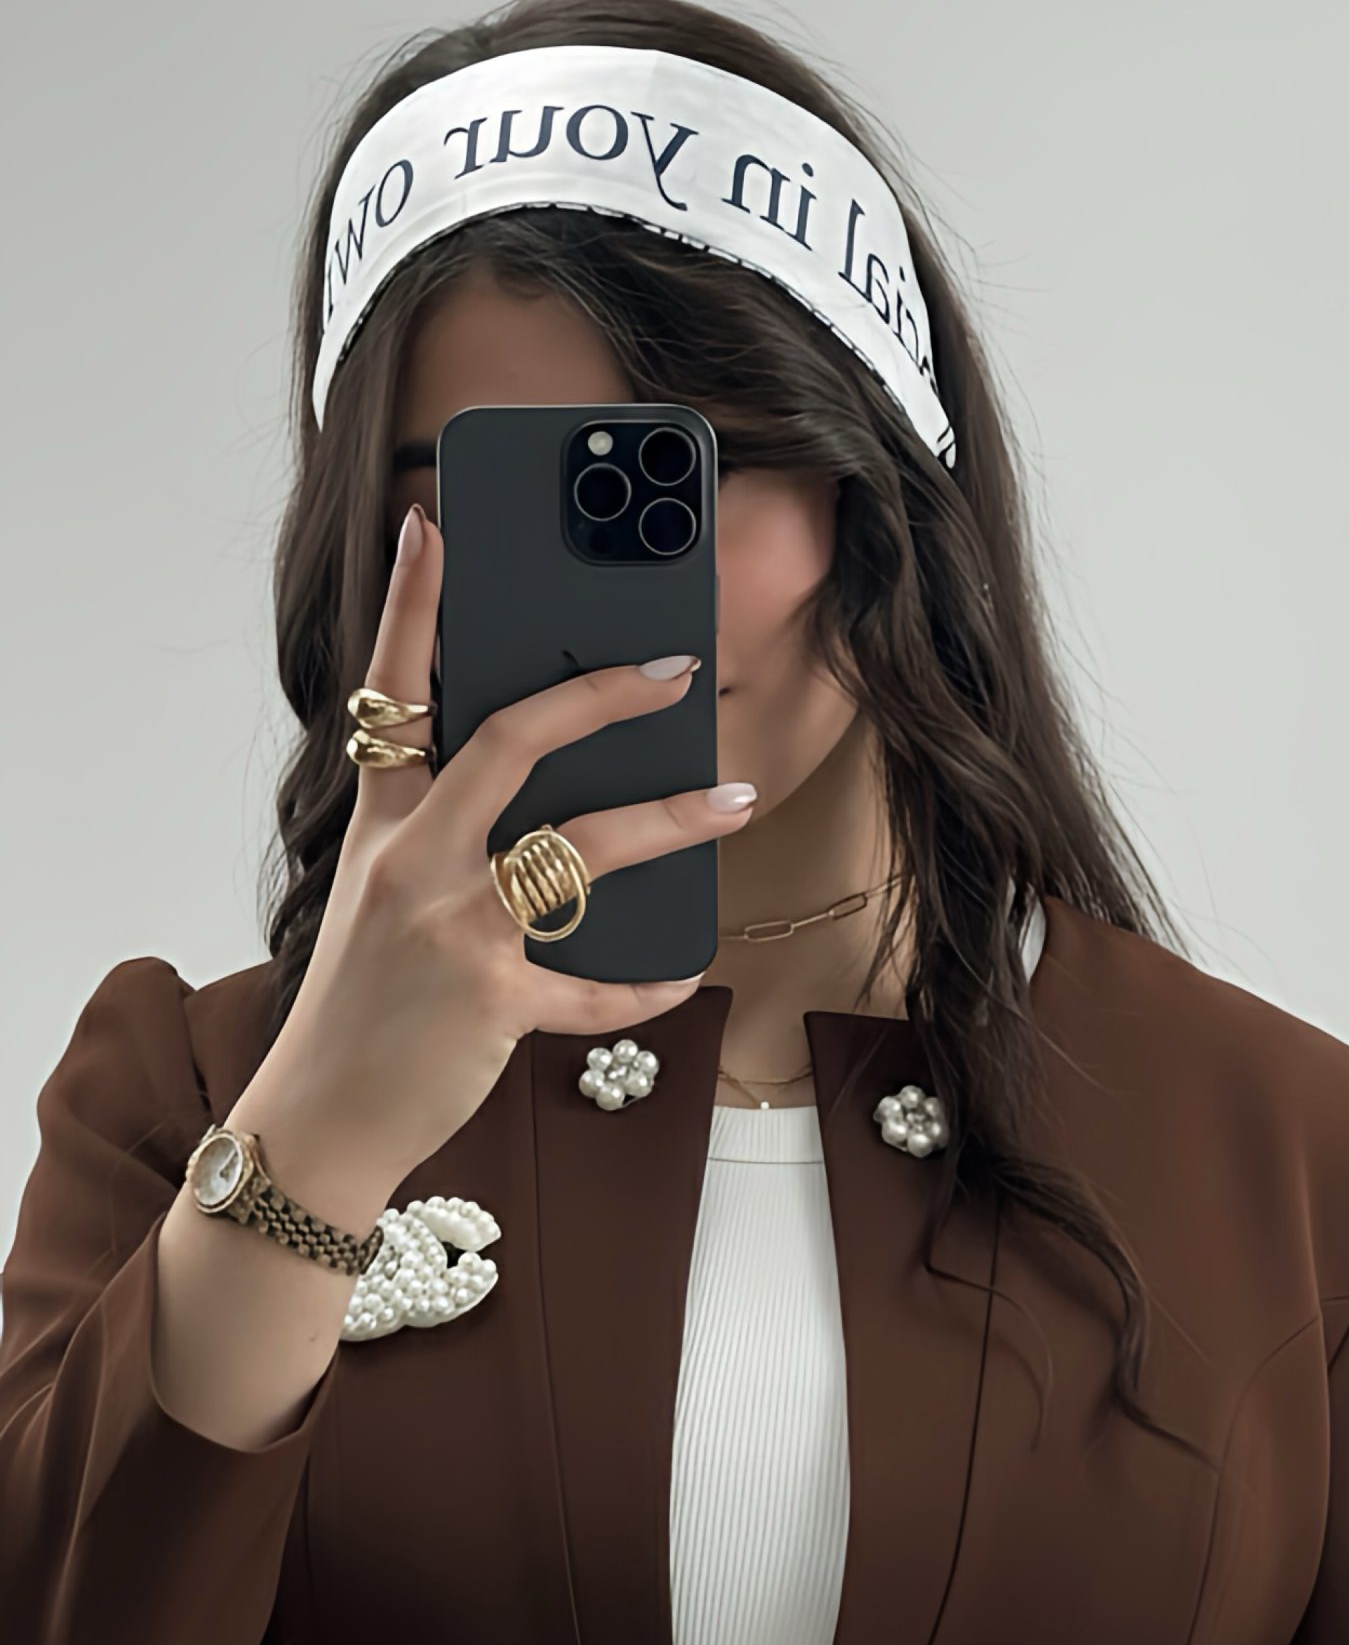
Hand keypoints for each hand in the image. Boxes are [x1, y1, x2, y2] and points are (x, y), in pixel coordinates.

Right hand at [238, 502, 757, 1191]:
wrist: (319, 1119)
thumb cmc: (364, 1007)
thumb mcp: (386, 903)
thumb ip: (448, 846)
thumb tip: (549, 805)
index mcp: (382, 828)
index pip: (392, 693)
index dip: (413, 607)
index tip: (434, 525)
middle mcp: (412, 863)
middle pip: (509, 743)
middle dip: (598, 695)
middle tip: (672, 668)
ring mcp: (450, 930)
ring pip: (579, 849)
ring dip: (669, 820)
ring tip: (732, 800)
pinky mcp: (489, 1001)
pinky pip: (592, 986)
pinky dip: (643, 985)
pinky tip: (682, 973)